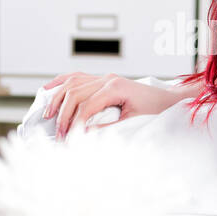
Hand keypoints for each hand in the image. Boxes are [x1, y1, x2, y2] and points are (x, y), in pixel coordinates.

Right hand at [42, 72, 179, 138]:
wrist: (168, 100)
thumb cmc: (155, 110)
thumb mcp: (133, 122)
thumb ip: (108, 127)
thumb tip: (85, 134)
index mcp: (115, 87)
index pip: (86, 106)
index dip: (75, 123)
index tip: (68, 138)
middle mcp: (107, 79)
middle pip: (75, 93)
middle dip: (63, 115)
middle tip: (59, 133)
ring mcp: (104, 77)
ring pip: (72, 83)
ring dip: (58, 98)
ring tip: (48, 115)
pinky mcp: (103, 79)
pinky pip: (77, 77)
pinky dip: (61, 82)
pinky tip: (49, 89)